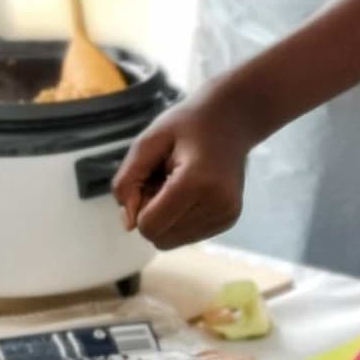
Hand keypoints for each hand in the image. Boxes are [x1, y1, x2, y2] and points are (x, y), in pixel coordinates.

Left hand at [111, 86, 261, 248]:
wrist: (232, 119)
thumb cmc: (187, 125)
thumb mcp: (148, 141)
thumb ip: (128, 181)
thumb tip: (129, 225)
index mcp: (197, 182)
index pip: (149, 226)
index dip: (139, 205)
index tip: (152, 178)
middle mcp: (217, 205)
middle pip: (160, 237)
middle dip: (152, 213)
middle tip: (164, 180)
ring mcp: (227, 215)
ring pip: (172, 241)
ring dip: (166, 217)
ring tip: (178, 184)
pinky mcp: (230, 220)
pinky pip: (188, 236)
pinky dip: (180, 219)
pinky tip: (191, 193)